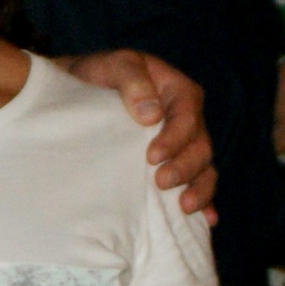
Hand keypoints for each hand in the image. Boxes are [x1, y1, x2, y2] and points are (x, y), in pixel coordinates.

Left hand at [58, 50, 215, 220]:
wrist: (78, 94)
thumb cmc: (96, 77)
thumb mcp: (111, 65)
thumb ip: (131, 80)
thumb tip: (151, 114)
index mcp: (176, 90)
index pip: (187, 114)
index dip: (175, 137)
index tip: (152, 157)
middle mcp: (186, 119)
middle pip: (200, 145)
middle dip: (186, 167)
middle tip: (161, 182)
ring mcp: (182, 145)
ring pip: (203, 167)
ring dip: (199, 188)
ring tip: (184, 207)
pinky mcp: (174, 165)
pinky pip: (196, 183)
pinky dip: (205, 201)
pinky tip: (206, 220)